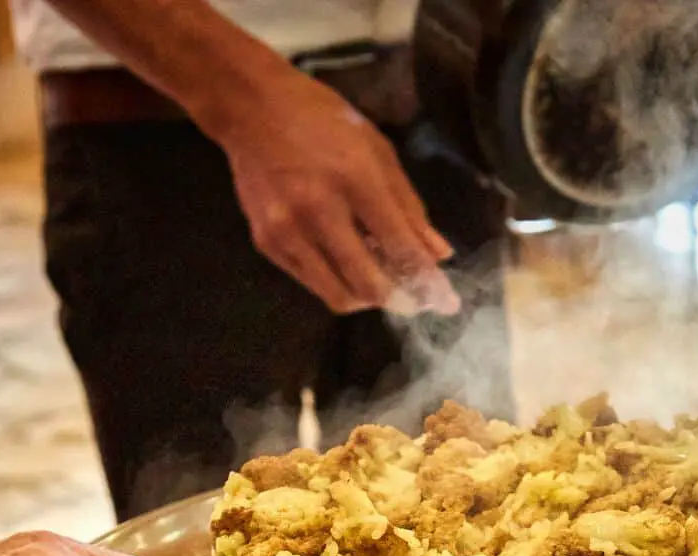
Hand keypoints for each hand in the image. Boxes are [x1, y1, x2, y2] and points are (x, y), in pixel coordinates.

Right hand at [210, 64, 461, 315]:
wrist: (250, 109)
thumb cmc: (323, 122)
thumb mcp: (377, 151)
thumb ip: (409, 207)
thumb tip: (438, 254)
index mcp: (356, 179)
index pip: (400, 247)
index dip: (428, 282)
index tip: (448, 303)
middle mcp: (318, 211)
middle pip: (368, 284)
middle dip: (400, 302)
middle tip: (416, 302)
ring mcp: (287, 231)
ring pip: (338, 295)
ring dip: (368, 299)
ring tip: (383, 283)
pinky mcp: (266, 243)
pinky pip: (312, 282)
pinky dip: (338, 282)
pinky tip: (349, 265)